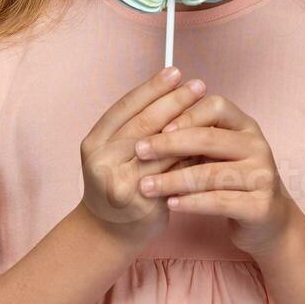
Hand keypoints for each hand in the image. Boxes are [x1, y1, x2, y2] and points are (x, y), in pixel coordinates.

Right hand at [78, 66, 208, 248]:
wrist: (110, 232)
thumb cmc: (119, 182)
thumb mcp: (115, 151)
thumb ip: (137, 126)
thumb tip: (173, 89)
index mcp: (93, 142)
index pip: (124, 107)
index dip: (151, 88)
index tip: (175, 71)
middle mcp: (102, 162)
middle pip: (145, 124)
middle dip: (175, 101)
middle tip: (199, 84)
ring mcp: (121, 183)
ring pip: (162, 148)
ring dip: (189, 125)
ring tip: (210, 108)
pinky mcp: (142, 202)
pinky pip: (173, 172)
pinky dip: (191, 155)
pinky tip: (209, 140)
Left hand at [131, 92, 297, 259]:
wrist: (268, 220)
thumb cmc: (233, 180)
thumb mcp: (218, 152)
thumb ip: (195, 136)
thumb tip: (149, 120)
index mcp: (246, 126)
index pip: (216, 107)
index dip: (185, 115)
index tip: (156, 127)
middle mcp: (258, 146)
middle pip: (210, 138)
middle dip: (169, 144)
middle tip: (139, 151)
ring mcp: (263, 176)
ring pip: (211, 174)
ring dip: (173, 179)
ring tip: (145, 186)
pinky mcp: (261, 206)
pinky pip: (219, 202)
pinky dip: (191, 203)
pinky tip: (170, 204)